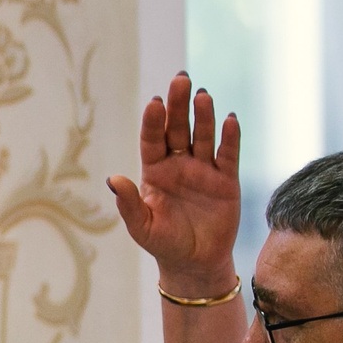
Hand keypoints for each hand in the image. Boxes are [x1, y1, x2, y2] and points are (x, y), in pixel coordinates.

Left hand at [107, 73, 239, 294]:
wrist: (194, 262)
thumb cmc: (163, 243)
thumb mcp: (141, 226)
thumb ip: (128, 203)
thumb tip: (113, 179)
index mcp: (154, 172)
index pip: (152, 140)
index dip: (152, 122)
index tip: (154, 102)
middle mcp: (178, 165)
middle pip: (178, 129)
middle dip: (179, 106)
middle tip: (180, 79)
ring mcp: (203, 170)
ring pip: (203, 137)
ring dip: (203, 116)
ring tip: (203, 95)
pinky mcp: (226, 180)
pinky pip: (227, 155)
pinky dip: (229, 138)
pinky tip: (229, 119)